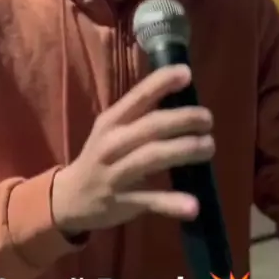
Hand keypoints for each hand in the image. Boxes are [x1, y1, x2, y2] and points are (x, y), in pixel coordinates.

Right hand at [51, 64, 213, 237]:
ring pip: (153, 157)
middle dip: (184, 119)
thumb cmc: (101, 155)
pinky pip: (151, 201)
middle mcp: (112, 144)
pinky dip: (173, 203)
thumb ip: (139, 114)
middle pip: (152, 126)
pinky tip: (194, 205)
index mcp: (111, 121)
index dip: (162, 83)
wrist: (70, 197)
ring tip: (208, 147)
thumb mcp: (111, 129)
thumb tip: (180, 93)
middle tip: (208, 119)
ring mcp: (116, 174)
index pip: (138, 96)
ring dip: (185, 150)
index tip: (187, 73)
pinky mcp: (123, 202)